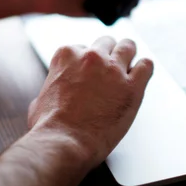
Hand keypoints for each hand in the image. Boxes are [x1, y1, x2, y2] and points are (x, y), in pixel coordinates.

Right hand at [28, 37, 153, 167]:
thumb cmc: (49, 127)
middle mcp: (91, 57)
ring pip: (128, 47)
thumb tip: (46, 98)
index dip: (88, 63)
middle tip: (111, 68)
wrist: (64, 143)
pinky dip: (144, 69)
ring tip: (130, 66)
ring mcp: (113, 69)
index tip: (90, 73)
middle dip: (109, 54)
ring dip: (128, 55)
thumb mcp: (39, 101)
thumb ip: (51, 91)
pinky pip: (146, 65)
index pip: (83, 48)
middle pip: (106, 42)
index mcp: (67, 55)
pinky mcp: (132, 86)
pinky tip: (141, 76)